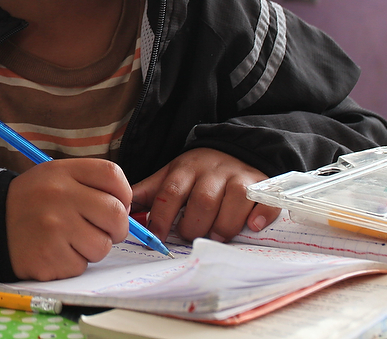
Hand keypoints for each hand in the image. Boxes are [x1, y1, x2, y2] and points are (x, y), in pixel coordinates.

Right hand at [6, 158, 131, 280]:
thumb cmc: (31, 202)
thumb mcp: (53, 177)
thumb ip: (88, 184)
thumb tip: (125, 209)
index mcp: (62, 172)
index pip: (112, 176)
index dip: (123, 194)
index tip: (117, 204)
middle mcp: (59, 196)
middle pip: (116, 214)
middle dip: (116, 228)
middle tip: (101, 230)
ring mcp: (55, 227)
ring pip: (102, 246)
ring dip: (91, 248)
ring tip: (69, 240)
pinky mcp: (50, 257)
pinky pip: (81, 265)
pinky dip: (72, 263)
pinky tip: (54, 251)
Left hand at [130, 148, 279, 242]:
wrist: (234, 148)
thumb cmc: (197, 173)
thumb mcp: (170, 176)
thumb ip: (148, 193)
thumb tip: (123, 210)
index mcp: (185, 170)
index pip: (170, 193)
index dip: (162, 218)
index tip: (156, 238)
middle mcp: (212, 171)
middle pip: (202, 201)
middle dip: (194, 226)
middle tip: (190, 237)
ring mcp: (239, 177)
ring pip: (233, 201)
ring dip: (224, 225)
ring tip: (215, 236)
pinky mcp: (262, 185)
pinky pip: (264, 201)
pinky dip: (260, 215)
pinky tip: (253, 225)